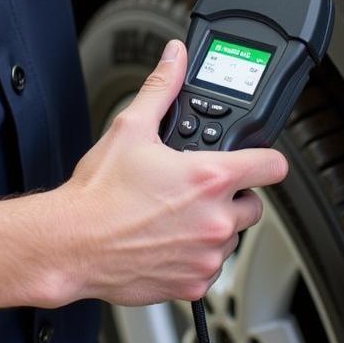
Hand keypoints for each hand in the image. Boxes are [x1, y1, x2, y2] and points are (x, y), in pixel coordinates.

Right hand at [50, 40, 287, 305]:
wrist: (71, 243)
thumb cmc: (98, 194)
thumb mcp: (131, 127)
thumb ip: (162, 88)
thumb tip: (174, 58)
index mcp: (209, 177)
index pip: (272, 166)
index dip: (265, 159)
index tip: (256, 161)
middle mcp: (215, 219)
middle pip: (254, 205)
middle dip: (231, 196)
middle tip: (197, 190)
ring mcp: (206, 254)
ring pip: (232, 238)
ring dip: (213, 227)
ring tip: (174, 216)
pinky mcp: (194, 284)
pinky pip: (210, 267)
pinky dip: (195, 257)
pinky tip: (166, 242)